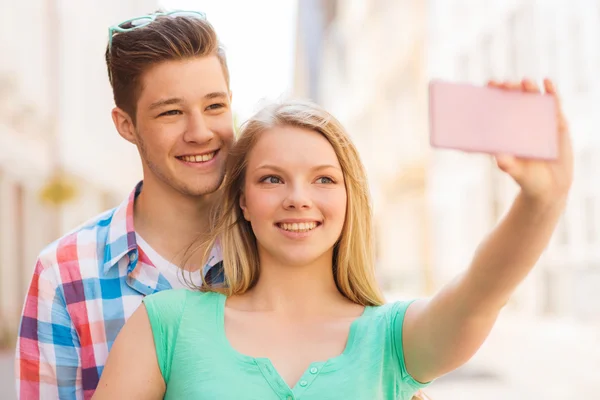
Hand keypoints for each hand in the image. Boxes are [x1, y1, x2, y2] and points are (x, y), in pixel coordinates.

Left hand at [487, 78, 572, 204]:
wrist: (551, 187)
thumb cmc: (527, 178)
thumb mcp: (516, 172)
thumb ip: (508, 165)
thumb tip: (499, 158)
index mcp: (506, 131)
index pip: (497, 108)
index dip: (493, 94)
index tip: (488, 85)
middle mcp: (521, 122)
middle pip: (514, 99)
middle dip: (509, 89)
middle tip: (505, 84)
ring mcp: (540, 121)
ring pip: (533, 99)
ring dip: (529, 88)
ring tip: (525, 82)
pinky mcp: (557, 123)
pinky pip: (554, 105)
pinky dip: (551, 92)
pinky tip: (547, 83)